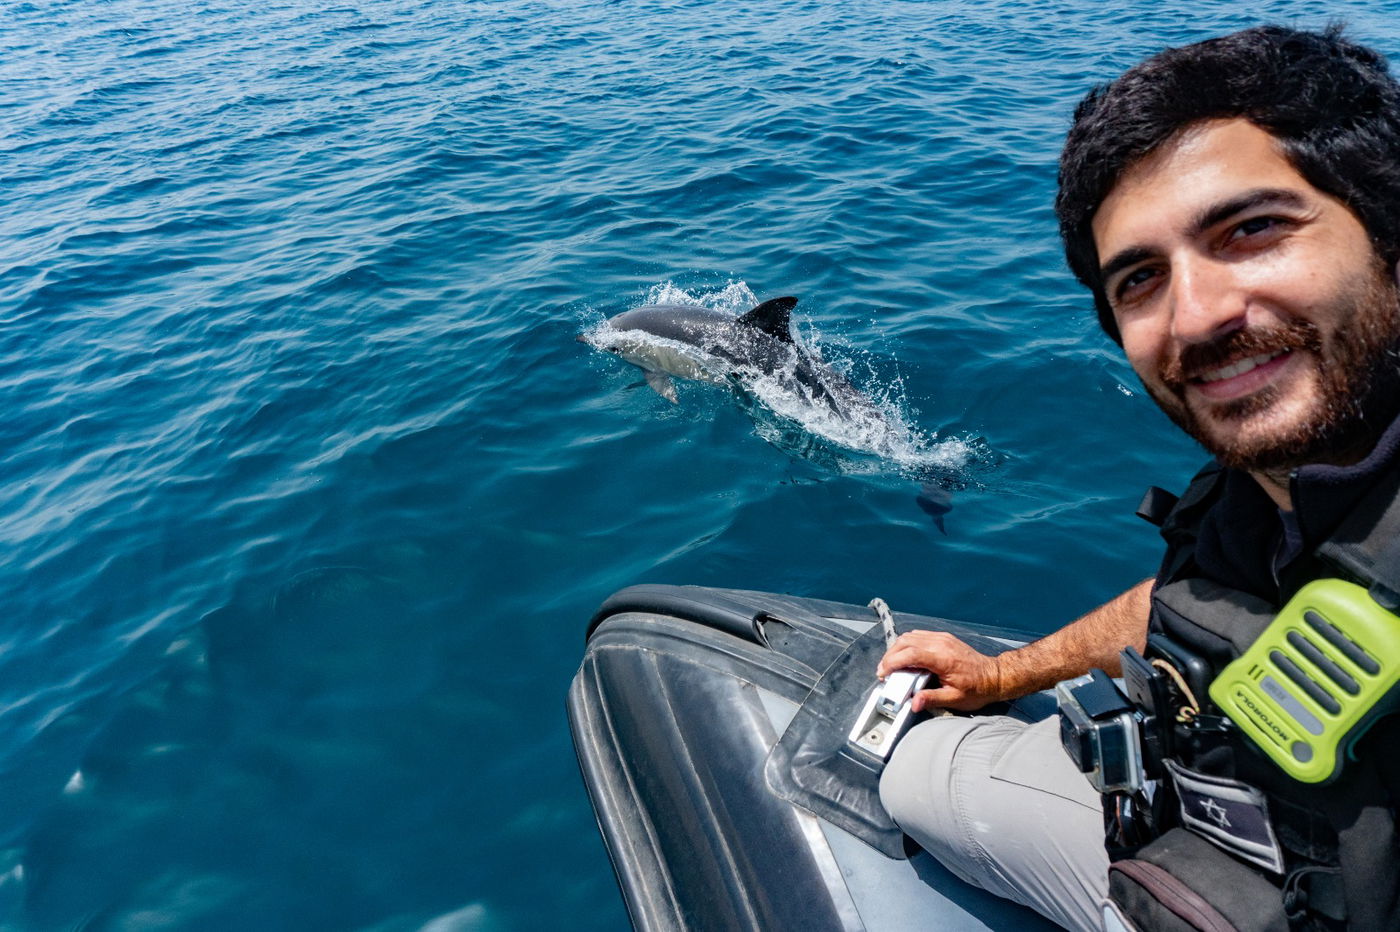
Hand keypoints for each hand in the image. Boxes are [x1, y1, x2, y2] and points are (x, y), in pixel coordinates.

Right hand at [876, 630, 1003, 711]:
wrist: (995, 676)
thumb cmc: (977, 689)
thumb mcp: (955, 699)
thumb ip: (931, 699)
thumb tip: (914, 703)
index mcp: (943, 659)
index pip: (910, 654)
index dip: (892, 662)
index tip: (883, 673)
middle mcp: (941, 644)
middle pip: (906, 642)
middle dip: (890, 656)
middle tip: (884, 672)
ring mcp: (942, 638)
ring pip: (910, 636)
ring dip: (897, 649)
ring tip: (892, 666)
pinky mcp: (943, 638)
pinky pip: (919, 636)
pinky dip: (907, 645)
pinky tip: (905, 658)